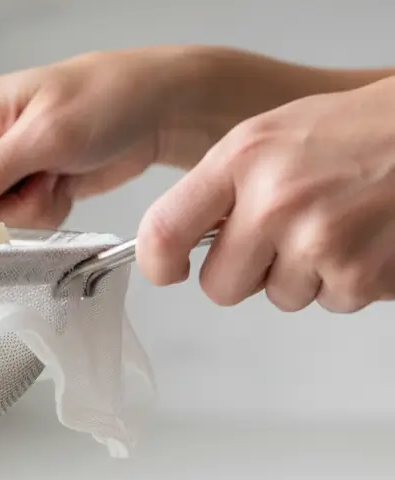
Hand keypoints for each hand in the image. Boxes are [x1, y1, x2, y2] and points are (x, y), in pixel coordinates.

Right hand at [0, 49, 186, 228]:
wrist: (159, 112)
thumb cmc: (105, 97)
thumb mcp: (43, 135)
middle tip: (33, 181)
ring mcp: (4, 167)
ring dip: (29, 209)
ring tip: (55, 175)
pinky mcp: (28, 186)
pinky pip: (22, 221)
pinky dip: (46, 211)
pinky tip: (64, 182)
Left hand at [138, 76, 394, 312]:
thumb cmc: (364, 131)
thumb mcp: (275, 136)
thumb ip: (226, 188)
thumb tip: (182, 244)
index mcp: (245, 159)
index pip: (164, 232)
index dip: (159, 263)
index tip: (169, 269)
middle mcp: (275, 201)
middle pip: (220, 287)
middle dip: (246, 274)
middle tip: (284, 238)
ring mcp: (317, 242)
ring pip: (279, 298)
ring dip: (306, 273)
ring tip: (340, 223)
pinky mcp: (357, 276)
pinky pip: (330, 301)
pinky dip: (349, 278)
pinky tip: (367, 237)